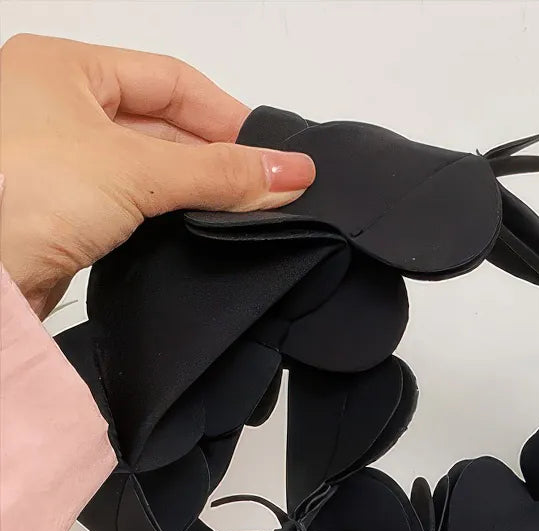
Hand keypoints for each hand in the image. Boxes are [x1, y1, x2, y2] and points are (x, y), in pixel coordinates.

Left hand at [0, 34, 315, 316]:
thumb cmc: (24, 191)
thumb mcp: (138, 170)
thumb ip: (220, 174)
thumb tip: (294, 173)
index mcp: (62, 67)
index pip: (171, 80)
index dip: (228, 117)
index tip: (272, 158)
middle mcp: (54, 105)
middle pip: (162, 125)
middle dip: (216, 160)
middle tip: (267, 194)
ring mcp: (54, 161)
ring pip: (149, 169)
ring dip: (195, 193)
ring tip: (244, 218)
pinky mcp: (59, 214)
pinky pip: (130, 206)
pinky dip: (168, 219)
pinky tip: (200, 238)